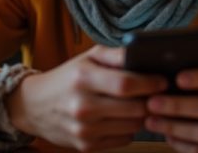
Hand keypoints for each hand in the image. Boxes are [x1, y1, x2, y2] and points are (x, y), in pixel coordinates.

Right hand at [6, 45, 166, 150]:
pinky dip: (130, 129)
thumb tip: (145, 54)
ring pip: (133, 126)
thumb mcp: (87, 58)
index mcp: (83, 80)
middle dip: (152, 101)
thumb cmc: (67, 77)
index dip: (150, 84)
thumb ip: (116, 54)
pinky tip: (125, 117)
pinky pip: (124, 139)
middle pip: (134, 108)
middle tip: (159, 94)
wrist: (33, 106)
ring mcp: (84, 130)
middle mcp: (82, 107)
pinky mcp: (86, 146)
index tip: (164, 81)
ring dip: (143, 116)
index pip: (126, 85)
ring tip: (143, 103)